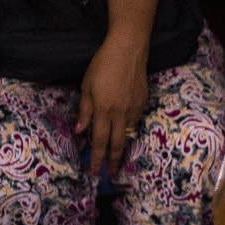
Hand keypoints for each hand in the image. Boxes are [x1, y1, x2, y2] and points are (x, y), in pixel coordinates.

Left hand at [76, 33, 149, 178]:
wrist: (129, 50)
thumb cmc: (103, 64)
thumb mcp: (87, 86)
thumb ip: (85, 110)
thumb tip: (81, 131)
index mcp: (103, 109)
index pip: (100, 140)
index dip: (97, 158)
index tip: (95, 171)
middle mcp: (120, 113)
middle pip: (117, 144)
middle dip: (113, 161)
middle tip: (111, 174)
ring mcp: (134, 108)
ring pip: (128, 133)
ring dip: (122, 146)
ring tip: (118, 157)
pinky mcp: (143, 102)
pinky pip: (134, 121)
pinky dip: (128, 128)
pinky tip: (123, 128)